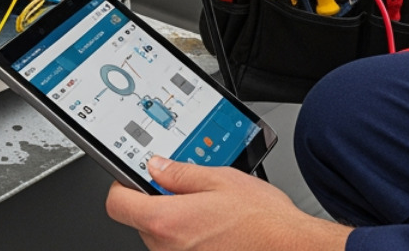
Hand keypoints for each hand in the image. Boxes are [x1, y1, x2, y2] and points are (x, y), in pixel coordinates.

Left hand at [105, 157, 350, 250]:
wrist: (290, 247)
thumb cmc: (261, 219)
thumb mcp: (219, 179)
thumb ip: (179, 173)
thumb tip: (156, 166)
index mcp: (167, 220)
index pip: (118, 204)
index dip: (122, 186)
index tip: (133, 175)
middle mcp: (168, 247)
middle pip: (140, 220)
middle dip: (155, 201)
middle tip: (182, 187)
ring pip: (160, 237)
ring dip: (174, 221)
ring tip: (206, 208)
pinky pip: (179, 250)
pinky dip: (189, 238)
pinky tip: (212, 228)